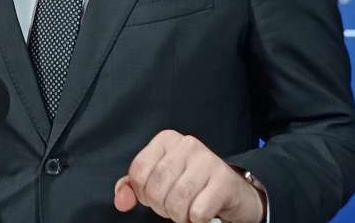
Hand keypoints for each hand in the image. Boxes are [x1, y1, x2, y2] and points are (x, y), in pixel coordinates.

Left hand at [114, 130, 264, 222]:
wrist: (233, 192)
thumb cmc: (191, 185)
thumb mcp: (159, 180)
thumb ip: (134, 188)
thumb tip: (121, 201)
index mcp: (166, 140)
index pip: (138, 172)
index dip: (143, 193)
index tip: (156, 196)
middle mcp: (187, 144)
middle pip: (156, 188)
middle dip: (162, 206)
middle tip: (174, 206)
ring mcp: (207, 160)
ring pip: (177, 201)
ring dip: (180, 215)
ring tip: (188, 210)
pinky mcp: (224, 180)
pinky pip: (198, 211)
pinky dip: (197, 220)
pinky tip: (203, 212)